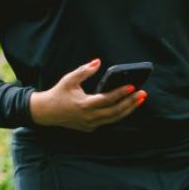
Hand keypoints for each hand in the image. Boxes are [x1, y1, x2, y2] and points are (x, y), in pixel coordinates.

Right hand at [29, 59, 143, 132]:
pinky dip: (118, 114)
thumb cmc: (58, 93)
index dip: (120, 93)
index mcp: (84, 105)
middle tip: (143, 94)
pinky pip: (108, 121)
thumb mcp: (69, 79)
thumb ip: (84, 70)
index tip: (132, 86)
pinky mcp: (90, 127)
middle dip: (130, 103)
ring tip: (139, 100)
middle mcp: (89, 117)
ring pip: (114, 119)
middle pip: (115, 112)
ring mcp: (90, 124)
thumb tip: (98, 62)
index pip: (106, 99)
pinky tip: (127, 106)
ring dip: (128, 109)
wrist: (46, 112)